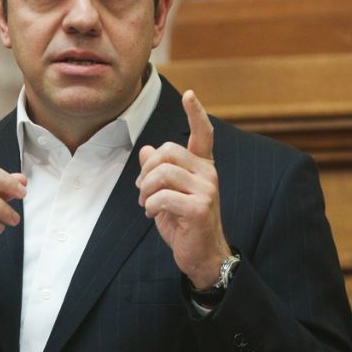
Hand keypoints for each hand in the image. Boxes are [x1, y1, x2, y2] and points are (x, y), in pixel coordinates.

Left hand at [136, 90, 230, 288]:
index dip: (196, 113)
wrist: (202, 256)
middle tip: (143, 191)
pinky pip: (163, 196)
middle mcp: (208, 174)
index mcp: (202, 167)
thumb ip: (159, 172)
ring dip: (146, 190)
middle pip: (168, 151)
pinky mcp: (200, 207)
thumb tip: (147, 150)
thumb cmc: (185, 224)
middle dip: (147, 170)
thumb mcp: (168, 195)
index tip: (190, 95)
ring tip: (146, 204)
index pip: (203, 134)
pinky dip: (150, 206)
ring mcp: (207, 190)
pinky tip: (153, 215)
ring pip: (162, 173)